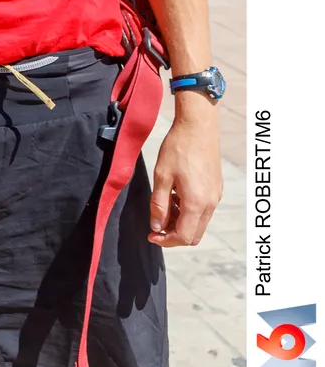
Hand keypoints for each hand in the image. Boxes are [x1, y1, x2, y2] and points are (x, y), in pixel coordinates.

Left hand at [148, 98, 221, 245]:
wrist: (198, 126)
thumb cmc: (178, 148)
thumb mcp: (162, 176)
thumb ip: (159, 204)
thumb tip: (156, 226)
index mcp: (197, 203)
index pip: (184, 237)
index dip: (166, 240)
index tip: (151, 235)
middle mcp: (210, 204)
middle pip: (194, 235)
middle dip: (174, 234)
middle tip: (156, 224)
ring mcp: (215, 196)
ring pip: (199, 223)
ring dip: (181, 222)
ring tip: (164, 204)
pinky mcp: (216, 189)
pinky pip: (203, 210)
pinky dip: (189, 211)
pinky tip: (176, 195)